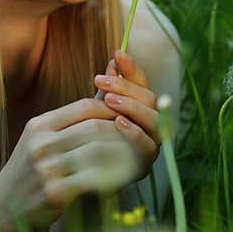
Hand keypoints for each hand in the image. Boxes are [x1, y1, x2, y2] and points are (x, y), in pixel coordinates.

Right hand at [0, 97, 143, 231]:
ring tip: (137, 156)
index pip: (85, 107)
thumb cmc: (28, 173)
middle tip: (141, 138)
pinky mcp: (54, 192)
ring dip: (123, 153)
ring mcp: (46, 167)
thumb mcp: (42, 141)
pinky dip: (114, 176)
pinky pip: (95, 178)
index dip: (112, 110)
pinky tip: (125, 178)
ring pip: (98, 151)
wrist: (1, 211)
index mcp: (40, 126)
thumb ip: (72, 121)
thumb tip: (106, 96)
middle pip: (95, 126)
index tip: (129, 119)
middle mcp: (41, 143)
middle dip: (122, 131)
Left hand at [93, 50, 160, 180]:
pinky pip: (147, 145)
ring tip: (108, 100)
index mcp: (141, 109)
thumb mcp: (96, 111)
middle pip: (149, 98)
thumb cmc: (88, 138)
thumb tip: (114, 59)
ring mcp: (152, 145)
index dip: (132, 68)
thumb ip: (107, 89)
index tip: (117, 53)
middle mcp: (152, 125)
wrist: (78, 178)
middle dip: (125, 87)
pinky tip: (118, 122)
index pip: (142, 83)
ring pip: (153, 119)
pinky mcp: (146, 165)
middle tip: (100, 80)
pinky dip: (135, 132)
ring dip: (131, 107)